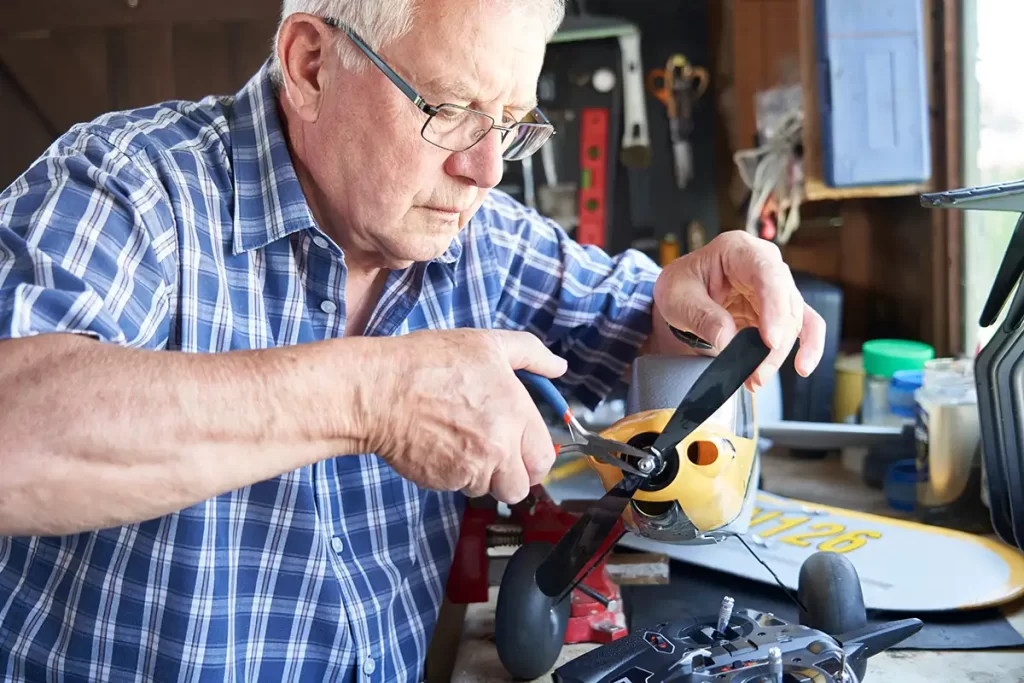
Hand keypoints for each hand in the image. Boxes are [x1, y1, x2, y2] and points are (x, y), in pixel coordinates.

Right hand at [367, 328, 566, 503]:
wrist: (380, 391)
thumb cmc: (429, 363)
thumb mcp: (487, 344)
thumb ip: (531, 354)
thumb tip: (559, 367)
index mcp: (516, 413)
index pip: (544, 458)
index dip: (534, 455)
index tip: (522, 447)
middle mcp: (500, 446)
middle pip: (521, 486)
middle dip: (512, 476)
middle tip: (496, 456)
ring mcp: (471, 468)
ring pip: (488, 489)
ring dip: (479, 474)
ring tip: (460, 442)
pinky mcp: (444, 482)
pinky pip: (458, 487)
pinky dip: (453, 474)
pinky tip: (440, 446)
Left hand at [650, 231, 825, 389]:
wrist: (681, 296)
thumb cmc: (680, 287)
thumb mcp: (678, 299)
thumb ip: (703, 317)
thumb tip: (728, 341)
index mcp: (737, 249)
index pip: (767, 273)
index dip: (774, 307)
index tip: (770, 341)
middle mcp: (764, 262)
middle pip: (784, 302)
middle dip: (774, 343)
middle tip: (755, 373)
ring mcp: (775, 286)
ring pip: (794, 320)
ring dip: (780, 353)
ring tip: (758, 378)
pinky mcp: (779, 308)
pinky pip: (804, 326)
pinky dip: (806, 346)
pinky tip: (802, 366)